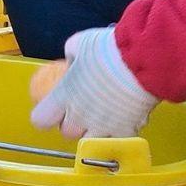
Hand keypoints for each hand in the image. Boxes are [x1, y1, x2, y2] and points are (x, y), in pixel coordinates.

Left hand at [29, 26, 158, 139]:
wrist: (143, 60)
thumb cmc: (108, 49)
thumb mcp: (80, 43)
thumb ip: (71, 56)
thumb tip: (72, 62)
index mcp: (64, 95)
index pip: (41, 120)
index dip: (46, 115)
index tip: (54, 109)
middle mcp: (80, 116)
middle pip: (67, 133)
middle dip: (72, 124)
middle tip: (81, 110)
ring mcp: (104, 126)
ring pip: (92, 141)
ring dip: (95, 132)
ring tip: (104, 116)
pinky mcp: (127, 131)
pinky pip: (118, 140)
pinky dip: (120, 132)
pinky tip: (125, 118)